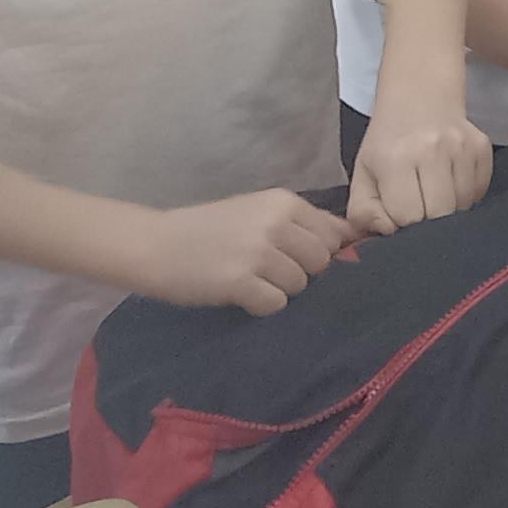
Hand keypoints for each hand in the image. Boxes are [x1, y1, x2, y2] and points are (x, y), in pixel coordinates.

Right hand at [145, 188, 351, 313]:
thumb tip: (351, 238)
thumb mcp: (257, 212)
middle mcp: (276, 223)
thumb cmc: (208, 230)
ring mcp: (259, 252)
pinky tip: (239, 294)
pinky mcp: (241, 281)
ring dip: (279, 289)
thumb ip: (300, 223)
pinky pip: (276, 304)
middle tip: (266, 272)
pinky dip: (261, 305)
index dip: (318, 251)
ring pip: (300, 285)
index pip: (334, 234)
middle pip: (322, 262)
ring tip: (249, 280)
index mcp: (284, 202)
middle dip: (301, 272)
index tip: (292, 257)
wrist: (155, 245)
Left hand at [350, 97, 491, 232]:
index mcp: (395, 158)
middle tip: (417, 203)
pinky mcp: (482, 147)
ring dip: (448, 208)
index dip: (401, 220)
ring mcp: (462, 147)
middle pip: (439, 216)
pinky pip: (479, 192)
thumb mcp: (362, 175)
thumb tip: (385, 235)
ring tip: (433, 189)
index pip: (407, 217)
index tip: (397, 207)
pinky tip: (450, 180)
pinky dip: (466, 195)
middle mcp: (432, 150)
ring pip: (463, 207)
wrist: (420, 95)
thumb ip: (363, 213)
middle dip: (427, 219)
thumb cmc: (388, 142)